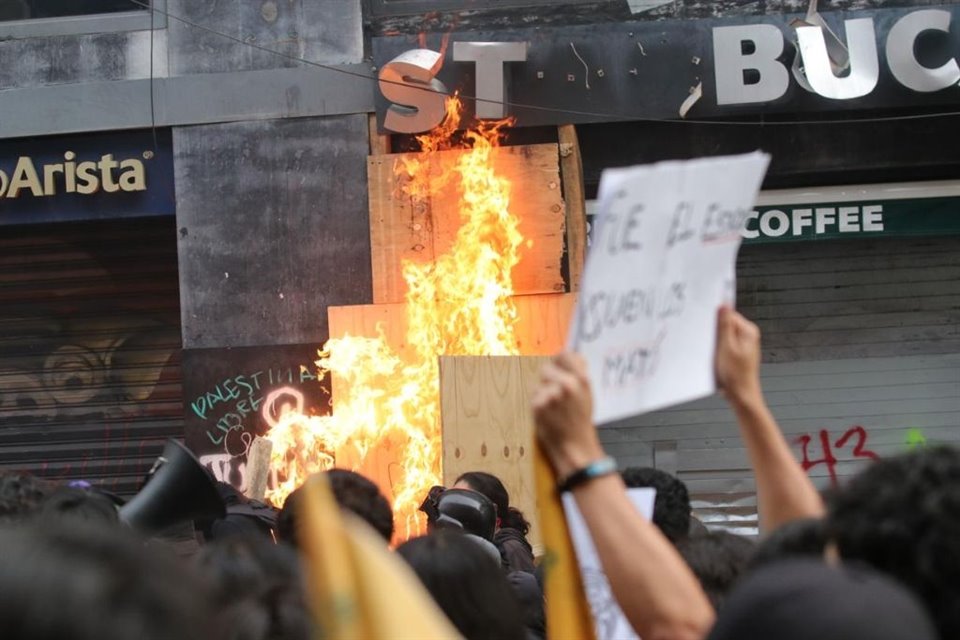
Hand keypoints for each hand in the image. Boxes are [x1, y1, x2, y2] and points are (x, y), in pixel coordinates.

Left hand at [532, 352, 604, 477]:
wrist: (574, 446)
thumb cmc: (581, 421)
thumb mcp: (588, 394)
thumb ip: (580, 374)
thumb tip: (573, 354)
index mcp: (581, 379)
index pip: (564, 355)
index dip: (559, 361)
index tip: (558, 365)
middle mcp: (566, 385)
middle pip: (546, 369)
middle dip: (549, 380)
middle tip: (555, 395)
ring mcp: (550, 395)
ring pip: (539, 384)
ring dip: (543, 392)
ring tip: (553, 407)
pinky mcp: (537, 405)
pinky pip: (534, 396)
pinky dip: (538, 404)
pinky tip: (547, 414)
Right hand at [715, 306, 761, 405]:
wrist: (740, 395)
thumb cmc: (736, 375)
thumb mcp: (726, 347)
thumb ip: (724, 325)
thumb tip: (723, 306)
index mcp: (748, 331)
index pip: (729, 314)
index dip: (715, 319)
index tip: (707, 325)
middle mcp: (748, 336)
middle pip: (726, 324)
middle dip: (715, 331)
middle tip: (710, 342)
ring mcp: (743, 345)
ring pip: (723, 335)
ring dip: (716, 341)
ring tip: (714, 353)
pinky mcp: (737, 353)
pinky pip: (724, 344)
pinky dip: (718, 349)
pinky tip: (716, 357)